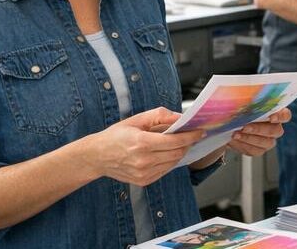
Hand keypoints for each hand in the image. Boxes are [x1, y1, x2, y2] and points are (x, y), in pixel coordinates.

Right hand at [87, 107, 204, 186]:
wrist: (96, 157)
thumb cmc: (116, 136)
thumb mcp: (136, 120)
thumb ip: (159, 116)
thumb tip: (180, 117)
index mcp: (142, 143)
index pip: (175, 141)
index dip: (191, 136)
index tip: (200, 131)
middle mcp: (143, 161)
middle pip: (178, 153)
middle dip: (188, 143)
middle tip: (191, 135)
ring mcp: (144, 173)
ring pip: (174, 162)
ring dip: (180, 152)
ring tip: (178, 143)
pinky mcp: (144, 181)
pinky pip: (165, 170)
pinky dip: (170, 161)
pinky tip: (165, 153)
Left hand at [228, 108, 290, 156]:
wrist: (230, 125)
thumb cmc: (239, 112)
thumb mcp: (243, 104)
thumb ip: (248, 103)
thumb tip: (243, 101)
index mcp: (275, 114)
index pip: (285, 116)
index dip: (280, 117)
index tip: (271, 117)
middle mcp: (275, 128)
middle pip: (275, 130)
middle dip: (259, 129)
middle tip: (245, 127)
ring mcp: (269, 140)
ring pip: (266, 143)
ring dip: (249, 138)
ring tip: (235, 134)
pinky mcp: (259, 150)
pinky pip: (255, 151)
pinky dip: (243, 145)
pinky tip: (235, 140)